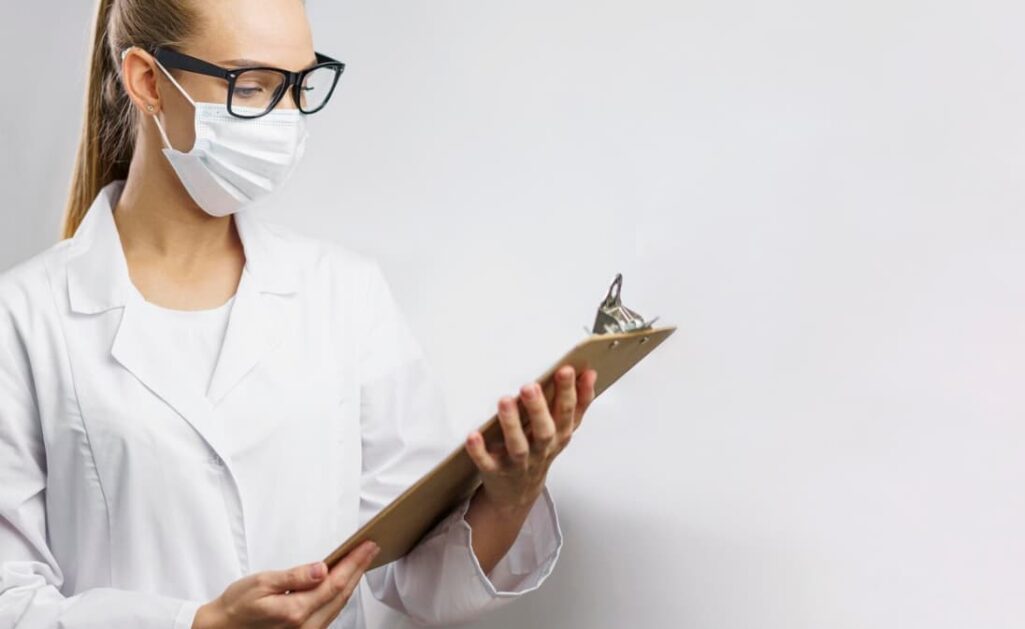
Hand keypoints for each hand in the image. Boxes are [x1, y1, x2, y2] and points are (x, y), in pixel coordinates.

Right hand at [192, 541, 379, 628]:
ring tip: (361, 560)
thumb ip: (295, 577)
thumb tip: (322, 568)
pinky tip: (343, 581)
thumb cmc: (237, 606)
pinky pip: (329, 612)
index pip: (334, 583)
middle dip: (358, 569)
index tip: (367, 546)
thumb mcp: (261, 584)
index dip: (354, 563)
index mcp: (296, 612)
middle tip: (371, 548)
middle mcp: (305, 627)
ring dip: (351, 581)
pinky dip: (339, 594)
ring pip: (338, 605)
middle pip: (341, 595)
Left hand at [465, 366, 596, 512]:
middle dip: (538, 408)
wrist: (517, 493)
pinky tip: (474, 436)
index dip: (569, 393)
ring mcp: (518, 462)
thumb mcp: (562, 429)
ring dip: (511, 424)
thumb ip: (577, 403)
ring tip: (505, 401)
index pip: (568, 413)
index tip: (566, 370)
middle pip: (544, 431)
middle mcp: (541, 450)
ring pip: (518, 446)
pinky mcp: (496, 471)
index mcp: (559, 436)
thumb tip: (590, 374)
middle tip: (530, 386)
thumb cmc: (541, 452)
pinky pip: (488, 463)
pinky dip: (480, 451)